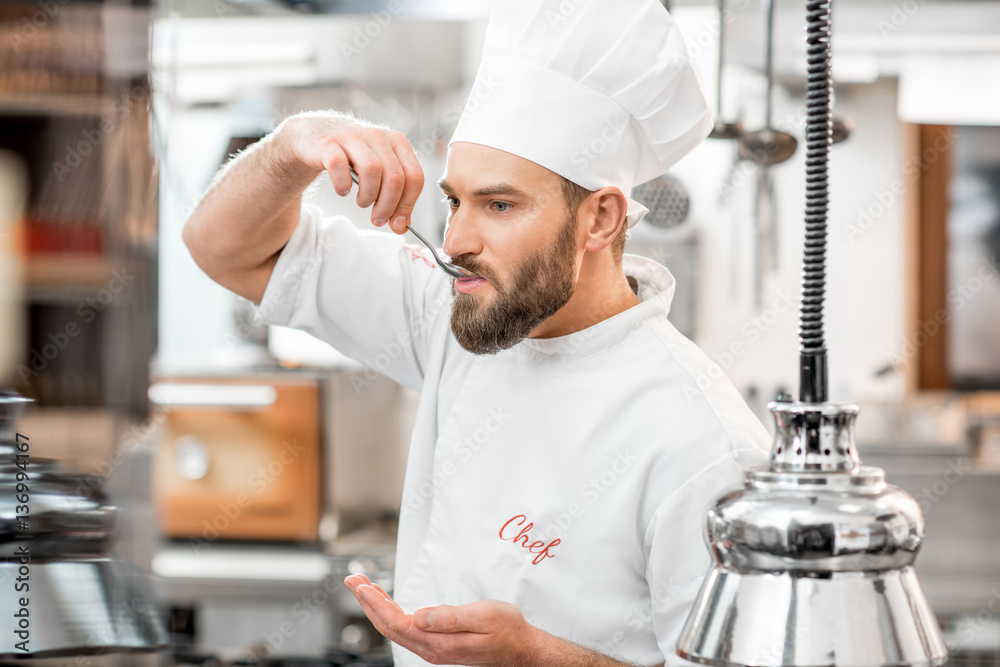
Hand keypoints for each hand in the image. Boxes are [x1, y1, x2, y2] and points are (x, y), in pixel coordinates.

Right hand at [280, 112, 424, 233]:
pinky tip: (342, 190)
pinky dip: (342, 185)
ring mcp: (353, 137)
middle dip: (388, 206)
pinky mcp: (328, 143)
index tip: (396, 222)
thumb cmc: (352, 157)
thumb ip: (394, 199)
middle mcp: (378, 136)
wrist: (314, 135)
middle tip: (377, 219)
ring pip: (372, 171)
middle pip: (395, 178)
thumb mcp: (379, 173)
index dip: (407, 204)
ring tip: (362, 202)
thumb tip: (401, 227)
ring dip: (368, 196)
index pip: (415, 177)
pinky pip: (340, 167)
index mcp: (397, 142)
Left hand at [344, 574, 536, 665]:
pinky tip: (385, 603)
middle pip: (388, 626)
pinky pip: (404, 628)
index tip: (362, 585)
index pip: (397, 622)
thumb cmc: (507, 630)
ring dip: (376, 606)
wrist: (521, 648)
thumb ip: (451, 617)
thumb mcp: (484, 616)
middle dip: (367, 602)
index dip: (376, 604)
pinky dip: (389, 612)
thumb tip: (420, 615)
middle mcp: (431, 648)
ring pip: (394, 628)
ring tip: (362, 587)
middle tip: (353, 579)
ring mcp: (433, 647)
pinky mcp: (437, 643)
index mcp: (439, 642)